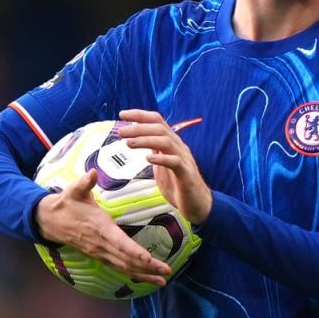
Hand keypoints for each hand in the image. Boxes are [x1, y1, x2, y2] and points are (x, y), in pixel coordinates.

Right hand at [35, 168, 171, 284]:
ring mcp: (100, 253)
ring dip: (144, 275)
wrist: (50, 221)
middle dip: (147, 267)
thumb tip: (92, 173)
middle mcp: (101, 245)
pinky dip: (134, 275)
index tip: (148, 258)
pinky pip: (119, 269)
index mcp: (100, 228)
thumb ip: (85, 182)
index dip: (134, 251)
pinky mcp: (100, 256)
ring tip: (163, 281)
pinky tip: (148, 279)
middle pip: (126, 260)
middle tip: (167, 271)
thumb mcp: (74, 190)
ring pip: (124, 268)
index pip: (119, 243)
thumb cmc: (67, 203)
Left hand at [118, 109, 212, 224]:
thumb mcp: (163, 164)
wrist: (198, 204)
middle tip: (121, 131)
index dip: (140, 115)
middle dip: (139, 127)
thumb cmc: (178, 184)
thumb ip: (154, 150)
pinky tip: (149, 159)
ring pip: (166, 142)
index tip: (122, 114)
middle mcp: (179, 147)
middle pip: (160, 128)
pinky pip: (175, 162)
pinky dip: (161, 158)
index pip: (157, 121)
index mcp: (172, 143)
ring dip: (145, 140)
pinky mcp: (186, 174)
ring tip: (128, 143)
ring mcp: (184, 159)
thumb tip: (139, 138)